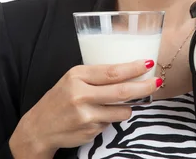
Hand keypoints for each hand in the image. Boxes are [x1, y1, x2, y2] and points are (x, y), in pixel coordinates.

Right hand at [9, 60, 160, 157]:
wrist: (38, 128)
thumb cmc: (60, 99)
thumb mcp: (72, 79)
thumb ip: (96, 76)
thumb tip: (129, 72)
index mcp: (77, 76)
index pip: (112, 72)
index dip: (133, 68)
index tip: (148, 64)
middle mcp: (80, 95)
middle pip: (122, 91)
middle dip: (144, 86)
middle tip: (157, 82)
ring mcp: (85, 115)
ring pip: (121, 110)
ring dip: (128, 107)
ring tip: (119, 104)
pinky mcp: (89, 131)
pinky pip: (110, 123)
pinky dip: (110, 119)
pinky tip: (96, 117)